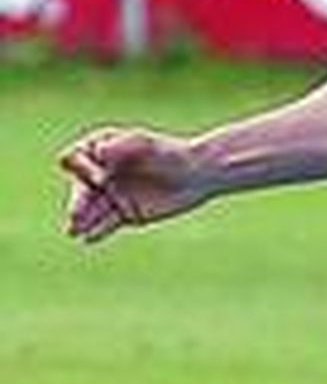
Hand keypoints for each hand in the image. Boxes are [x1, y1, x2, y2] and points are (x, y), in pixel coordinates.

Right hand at [59, 126, 205, 242]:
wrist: (196, 174)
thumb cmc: (170, 153)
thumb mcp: (146, 145)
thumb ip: (122, 146)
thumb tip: (99, 151)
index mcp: (101, 150)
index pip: (76, 157)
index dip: (82, 168)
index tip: (100, 178)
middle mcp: (101, 173)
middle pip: (81, 188)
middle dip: (78, 202)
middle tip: (76, 216)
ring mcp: (111, 194)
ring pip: (91, 209)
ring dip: (81, 220)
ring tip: (73, 231)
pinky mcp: (124, 214)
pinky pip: (106, 224)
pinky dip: (98, 231)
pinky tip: (88, 239)